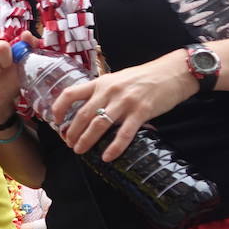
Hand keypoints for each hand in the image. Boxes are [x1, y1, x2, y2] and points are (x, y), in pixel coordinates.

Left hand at [50, 49, 197, 160]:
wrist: (172, 72)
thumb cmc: (144, 77)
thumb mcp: (117, 79)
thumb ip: (102, 92)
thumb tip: (88, 110)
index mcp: (100, 82)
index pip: (71, 94)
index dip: (59, 108)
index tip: (56, 121)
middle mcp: (109, 91)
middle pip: (83, 114)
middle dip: (72, 132)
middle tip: (69, 144)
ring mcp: (125, 102)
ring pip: (99, 124)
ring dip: (87, 140)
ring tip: (80, 151)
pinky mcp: (141, 112)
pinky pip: (124, 133)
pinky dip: (114, 147)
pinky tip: (107, 157)